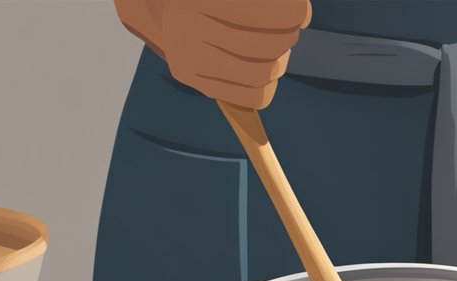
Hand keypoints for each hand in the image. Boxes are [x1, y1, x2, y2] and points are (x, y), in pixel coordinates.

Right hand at [114, 0, 311, 108]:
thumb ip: (263, 2)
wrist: (157, 2)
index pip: (271, 13)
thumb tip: (300, 15)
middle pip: (270, 42)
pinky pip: (250, 95)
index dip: (294, 14)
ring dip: (279, 60)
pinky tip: (263, 71)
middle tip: (285, 30)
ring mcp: (189, 54)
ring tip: (273, 49)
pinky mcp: (190, 76)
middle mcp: (191, 22)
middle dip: (286, 35)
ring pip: (264, 71)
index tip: (299, 13)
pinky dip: (266, 85)